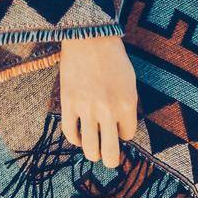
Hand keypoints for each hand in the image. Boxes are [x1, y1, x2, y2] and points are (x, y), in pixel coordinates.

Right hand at [59, 34, 137, 167]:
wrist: (89, 37)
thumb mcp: (130, 82)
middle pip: (110, 151)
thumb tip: (121, 129)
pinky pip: (70, 133)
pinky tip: (79, 138)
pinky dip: (75, 140)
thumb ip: (127, 106)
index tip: (120, 131)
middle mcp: (108, 110)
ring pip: (89, 148)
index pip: (128, 135)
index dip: (124, 135)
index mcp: (127, 104)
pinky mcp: (68, 104)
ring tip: (94, 153)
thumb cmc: (113, 57)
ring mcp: (86, 108)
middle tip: (110, 161)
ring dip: (93, 154)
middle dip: (111, 161)